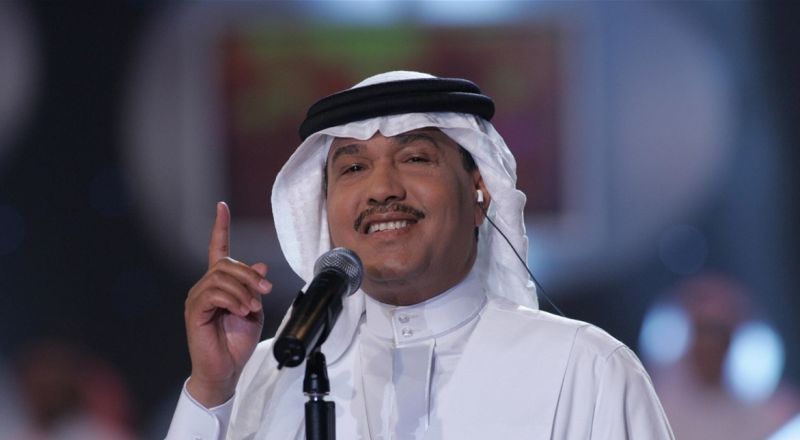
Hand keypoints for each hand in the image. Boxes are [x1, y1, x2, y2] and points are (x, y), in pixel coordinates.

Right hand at [184, 202, 271, 406]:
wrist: (226, 369)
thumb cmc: (237, 341)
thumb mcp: (255, 309)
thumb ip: (255, 287)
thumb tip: (260, 265)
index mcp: (220, 284)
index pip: (217, 248)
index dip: (220, 227)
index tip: (221, 207)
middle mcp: (205, 286)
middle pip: (227, 263)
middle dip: (249, 275)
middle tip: (265, 291)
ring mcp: (198, 298)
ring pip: (222, 277)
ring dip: (243, 290)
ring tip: (251, 308)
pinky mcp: (195, 311)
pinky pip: (215, 293)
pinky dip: (233, 300)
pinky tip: (241, 311)